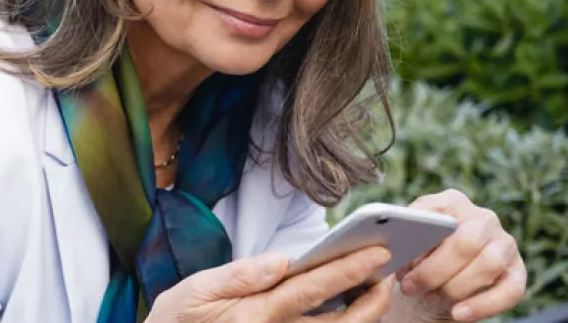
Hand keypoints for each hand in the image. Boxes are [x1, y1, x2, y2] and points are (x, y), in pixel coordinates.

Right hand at [146, 246, 394, 321]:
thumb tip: (282, 259)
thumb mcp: (195, 291)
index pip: (312, 290)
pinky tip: (351, 311)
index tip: (377, 252)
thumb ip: (240, 275)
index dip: (348, 270)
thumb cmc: (178, 322)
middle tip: (389, 272)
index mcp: (256, 316)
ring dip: (365, 316)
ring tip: (377, 288)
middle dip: (372, 299)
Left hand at [398, 189, 526, 321]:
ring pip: (488, 265)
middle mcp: (483, 218)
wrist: (438, 279)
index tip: (402, 263)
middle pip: (466, 242)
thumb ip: (403, 240)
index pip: (437, 213)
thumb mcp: (408, 243)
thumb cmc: (420, 256)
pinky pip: (510, 290)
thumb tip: (396, 250)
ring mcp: (504, 244)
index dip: (419, 241)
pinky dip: (483, 305)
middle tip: (411, 288)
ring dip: (455, 287)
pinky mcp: (517, 271)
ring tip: (431, 298)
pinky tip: (459, 314)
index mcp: (452, 202)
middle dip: (435, 270)